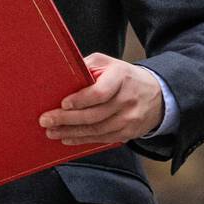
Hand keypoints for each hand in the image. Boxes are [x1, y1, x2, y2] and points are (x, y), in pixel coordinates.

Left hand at [37, 52, 163, 144]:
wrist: (157, 95)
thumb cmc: (124, 77)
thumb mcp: (108, 64)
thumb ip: (87, 67)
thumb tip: (62, 77)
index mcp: (121, 77)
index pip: (100, 92)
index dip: (80, 100)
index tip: (63, 104)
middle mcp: (127, 99)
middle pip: (94, 114)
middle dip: (66, 119)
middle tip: (46, 120)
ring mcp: (129, 118)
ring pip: (97, 129)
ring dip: (71, 132)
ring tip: (52, 132)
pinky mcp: (128, 132)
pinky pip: (102, 138)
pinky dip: (83, 140)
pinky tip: (68, 138)